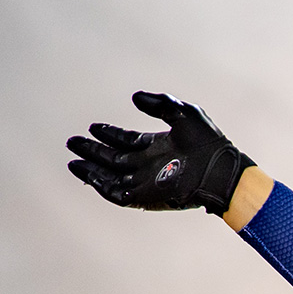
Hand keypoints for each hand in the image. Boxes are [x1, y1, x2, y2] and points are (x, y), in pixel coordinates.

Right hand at [66, 91, 251, 213]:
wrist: (219, 170)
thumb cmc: (208, 142)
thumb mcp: (183, 113)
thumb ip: (159, 103)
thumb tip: (134, 97)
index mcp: (158, 147)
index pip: (127, 141)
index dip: (109, 134)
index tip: (93, 127)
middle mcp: (149, 165)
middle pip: (114, 158)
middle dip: (93, 151)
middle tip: (73, 142)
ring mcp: (146, 181)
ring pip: (111, 176)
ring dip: (91, 169)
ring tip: (73, 160)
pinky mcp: (145, 196)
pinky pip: (117, 193)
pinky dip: (101, 185)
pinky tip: (87, 174)